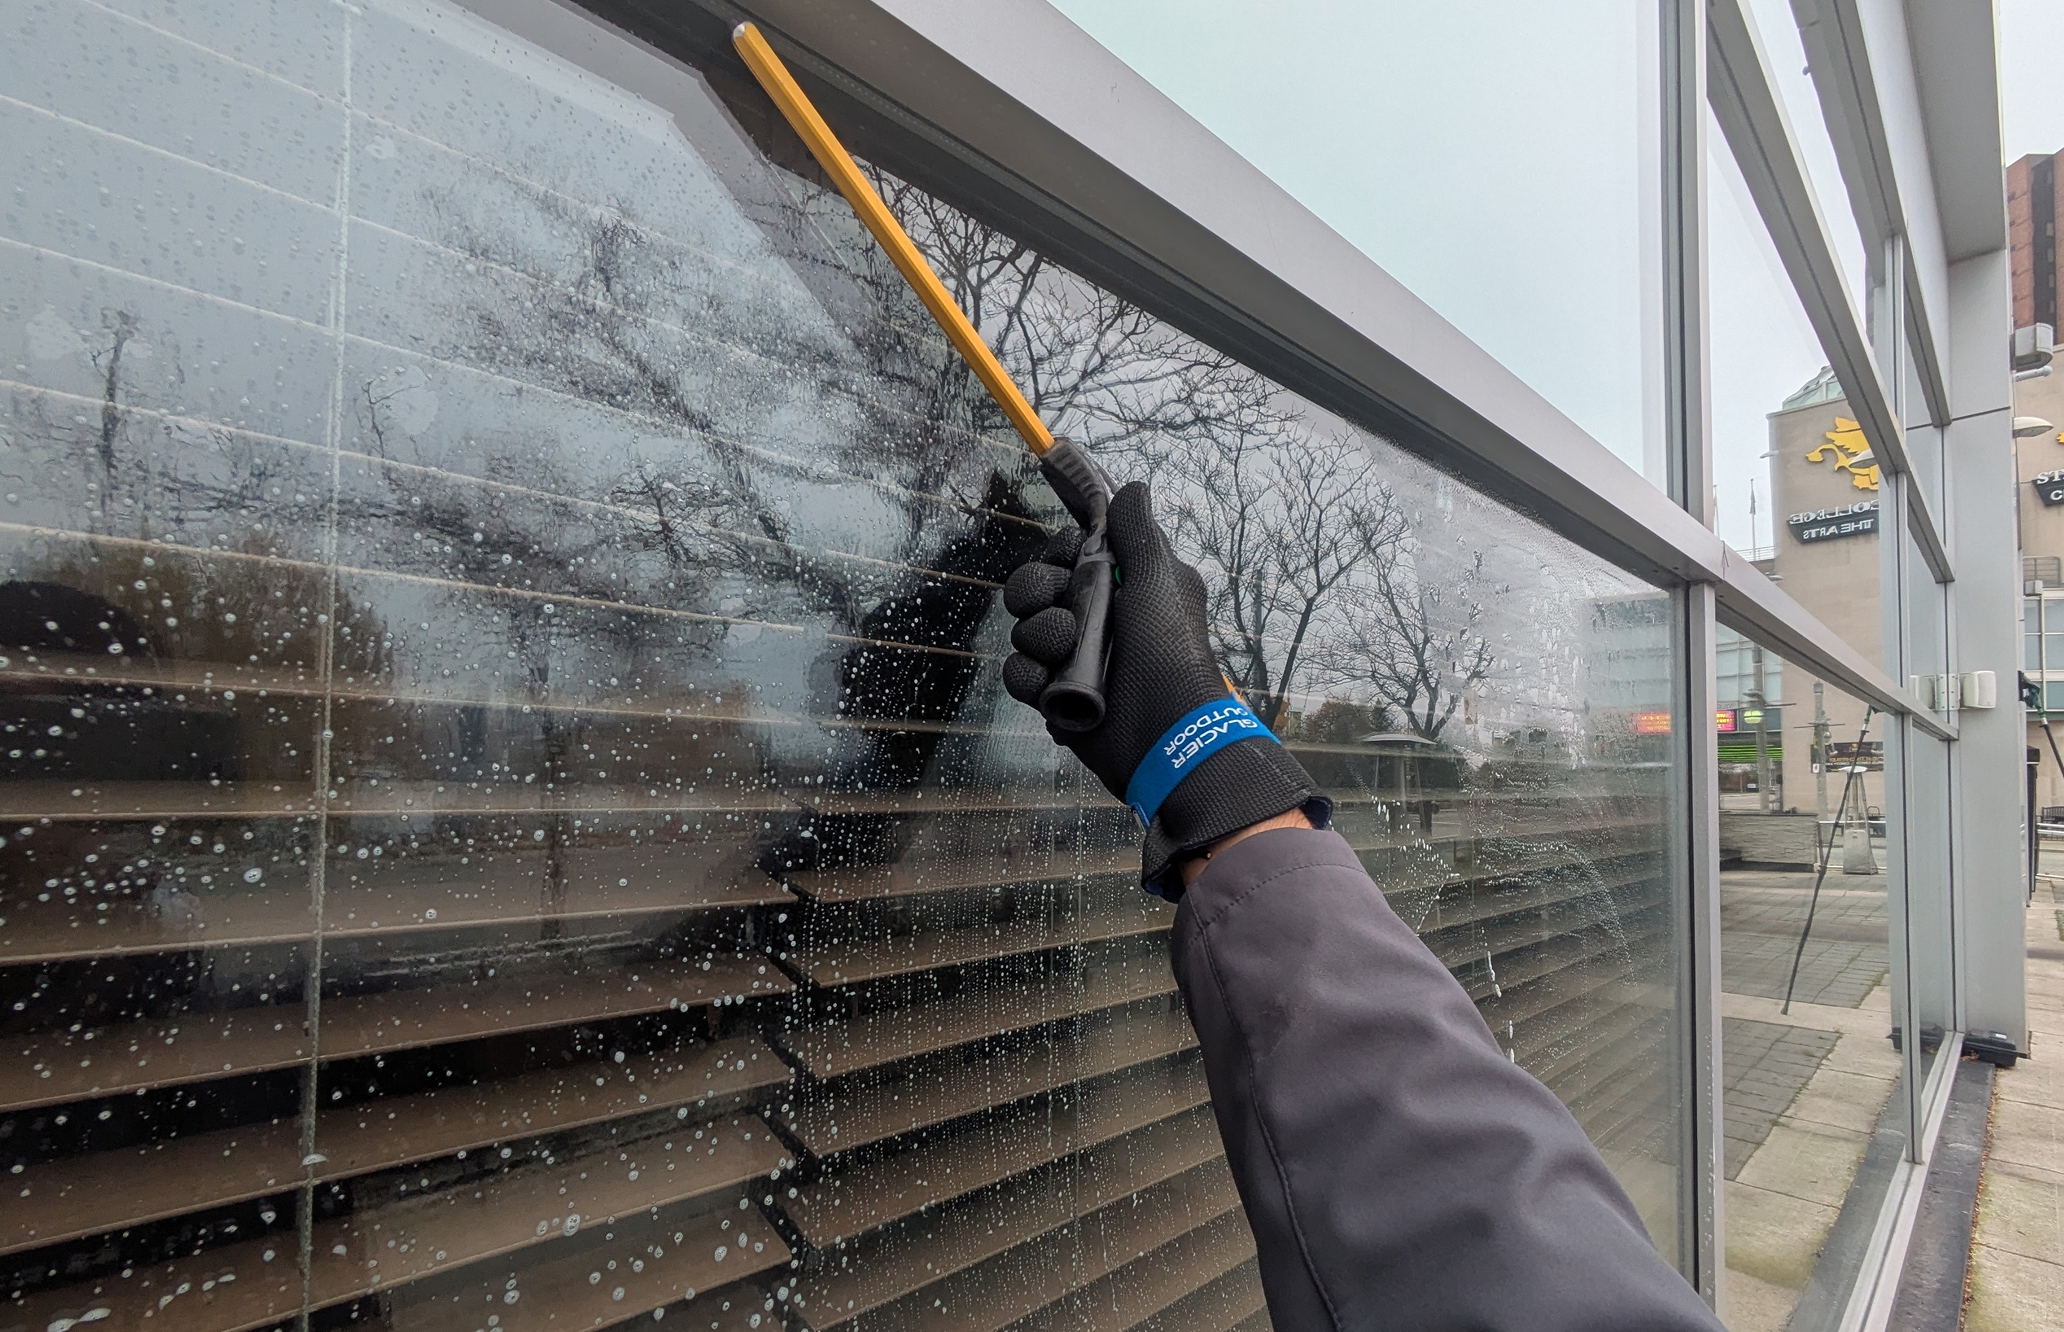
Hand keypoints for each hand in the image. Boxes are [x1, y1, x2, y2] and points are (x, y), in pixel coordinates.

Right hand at [1001, 481, 1324, 895]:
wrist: (1165, 731)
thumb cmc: (1169, 650)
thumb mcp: (1159, 580)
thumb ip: (1138, 532)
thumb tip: (1131, 486)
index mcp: (1119, 586)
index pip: (1066, 553)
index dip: (1060, 553)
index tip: (1072, 558)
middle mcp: (1092, 618)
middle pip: (1033, 587)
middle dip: (1036, 591)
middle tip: (1058, 604)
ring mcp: (1070, 658)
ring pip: (1022, 629)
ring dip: (1039, 637)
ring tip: (1066, 654)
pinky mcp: (1053, 696)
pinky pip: (1018, 674)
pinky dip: (1029, 678)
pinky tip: (1048, 686)